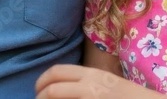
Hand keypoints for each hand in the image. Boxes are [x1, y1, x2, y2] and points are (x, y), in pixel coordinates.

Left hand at [36, 64, 163, 98]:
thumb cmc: (128, 96)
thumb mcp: (105, 83)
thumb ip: (86, 83)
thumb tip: (62, 87)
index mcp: (90, 74)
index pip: (56, 71)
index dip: (41, 82)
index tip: (38, 91)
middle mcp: (88, 85)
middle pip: (51, 88)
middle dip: (39, 95)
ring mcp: (91, 97)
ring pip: (54, 96)